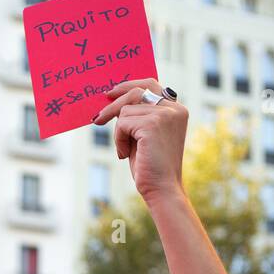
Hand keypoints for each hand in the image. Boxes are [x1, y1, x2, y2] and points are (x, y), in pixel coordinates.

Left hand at [94, 79, 187, 203]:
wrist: (161, 189)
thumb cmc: (151, 166)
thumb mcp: (144, 136)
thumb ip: (137, 116)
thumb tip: (114, 99)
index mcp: (177, 110)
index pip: (150, 84)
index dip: (128, 86)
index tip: (111, 93)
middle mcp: (174, 108)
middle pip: (136, 91)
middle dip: (114, 104)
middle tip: (97, 118)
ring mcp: (165, 114)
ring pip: (126, 110)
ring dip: (119, 132)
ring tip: (124, 150)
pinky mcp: (153, 123)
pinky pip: (123, 123)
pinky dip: (118, 140)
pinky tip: (125, 155)